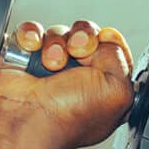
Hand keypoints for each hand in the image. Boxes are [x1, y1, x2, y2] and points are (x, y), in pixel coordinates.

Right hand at [0, 19, 134, 148]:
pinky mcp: (26, 58)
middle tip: (76, 54)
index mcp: (106, 87)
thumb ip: (122, 60)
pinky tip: (33, 51)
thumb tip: (107, 39)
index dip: (108, 43)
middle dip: (82, 38)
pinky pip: (32, 31)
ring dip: (56, 43)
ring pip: (59, 32)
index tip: (100, 49)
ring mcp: (52, 66)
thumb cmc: (69, 116)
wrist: (28, 117)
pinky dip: (32, 36)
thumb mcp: (118, 92)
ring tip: (52, 65)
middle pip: (86, 34)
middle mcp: (80, 77)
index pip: (114, 48)